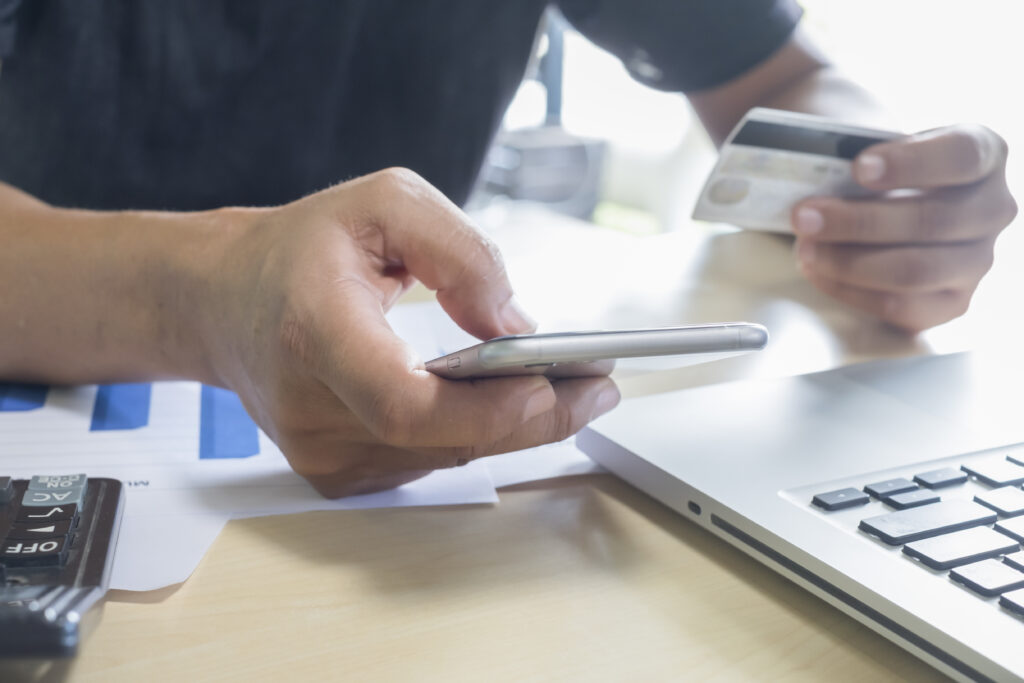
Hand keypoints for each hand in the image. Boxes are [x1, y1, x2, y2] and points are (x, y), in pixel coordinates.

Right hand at [203, 168, 619, 496]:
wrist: (222, 301)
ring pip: (443, 457)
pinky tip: (504, 404)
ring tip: (567, 389)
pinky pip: (424, 462)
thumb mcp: (384, 202)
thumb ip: (459, 251)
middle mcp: (310, 410)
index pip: (405, 403)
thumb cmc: (299, 249)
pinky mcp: (332, 472)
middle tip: (597, 389)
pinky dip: (471, 435)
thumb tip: (514, 327)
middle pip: (441, 442)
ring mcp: (319, 453)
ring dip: (511, 427)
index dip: (487, 408)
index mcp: (314, 334)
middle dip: (533, 419)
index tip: (552, 384)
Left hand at [791, 124, 1016, 331]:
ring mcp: (978, 261)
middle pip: (932, 221)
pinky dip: (850, 290)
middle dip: (858, 221)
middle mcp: (993, 208)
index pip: (962, 155)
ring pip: (915, 270)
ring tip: (805, 248)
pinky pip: (901, 306)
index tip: (858, 167)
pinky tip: (817, 272)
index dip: (911, 162)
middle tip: (805, 216)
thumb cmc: (882, 169)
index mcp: (985, 153)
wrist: (887, 203)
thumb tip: (813, 174)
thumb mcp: (880, 147)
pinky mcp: (953, 302)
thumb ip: (862, 155)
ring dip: (849, 261)